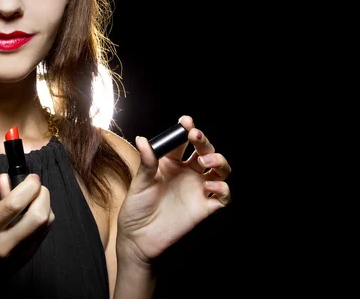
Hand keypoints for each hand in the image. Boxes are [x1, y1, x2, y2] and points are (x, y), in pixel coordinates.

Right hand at [0, 173, 54, 286]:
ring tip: (34, 199)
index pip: (14, 205)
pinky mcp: (31, 255)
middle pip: (38, 215)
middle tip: (36, 187)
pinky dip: (44, 215)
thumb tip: (8, 177)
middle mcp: (6, 242)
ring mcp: (21, 251)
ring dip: (45, 205)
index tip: (31, 178)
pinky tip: (35, 211)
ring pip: (46, 222)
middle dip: (43, 195)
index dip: (28, 186)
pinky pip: (45, 230)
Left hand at [117, 115, 230, 263]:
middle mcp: (187, 173)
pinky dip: (222, 189)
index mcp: (170, 162)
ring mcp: (197, 189)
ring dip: (218, 161)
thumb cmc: (136, 208)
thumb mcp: (139, 183)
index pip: (183, 141)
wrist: (138, 238)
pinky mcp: (204, 208)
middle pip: (205, 151)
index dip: (187, 129)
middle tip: (195, 136)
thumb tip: (142, 139)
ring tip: (205, 162)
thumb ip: (146, 161)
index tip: (186, 121)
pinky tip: (208, 186)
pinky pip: (223, 196)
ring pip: (220, 169)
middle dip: (204, 141)